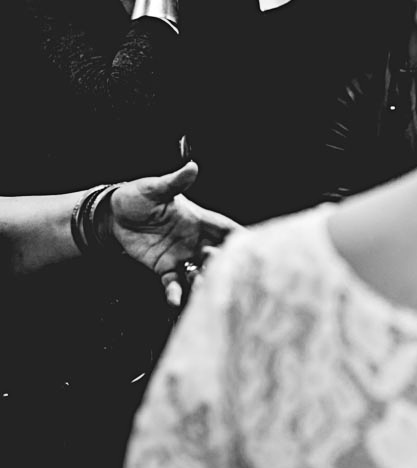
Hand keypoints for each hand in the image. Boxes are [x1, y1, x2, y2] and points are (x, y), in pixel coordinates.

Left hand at [103, 162, 239, 305]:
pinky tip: (175, 300)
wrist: (112, 215)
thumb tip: (191, 167)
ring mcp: (180, 256)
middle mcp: (195, 240)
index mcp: (199, 220)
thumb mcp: (156, 189)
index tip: (254, 249)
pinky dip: (175, 293)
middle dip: (222, 263)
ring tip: (200, 286)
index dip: (241, 238)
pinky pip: (173, 284)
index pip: (227, 229)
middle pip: (218, 255)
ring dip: (203, 281)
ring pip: (200, 272)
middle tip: (218, 267)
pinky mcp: (164, 268)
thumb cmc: (137, 197)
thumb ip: (175, 182)